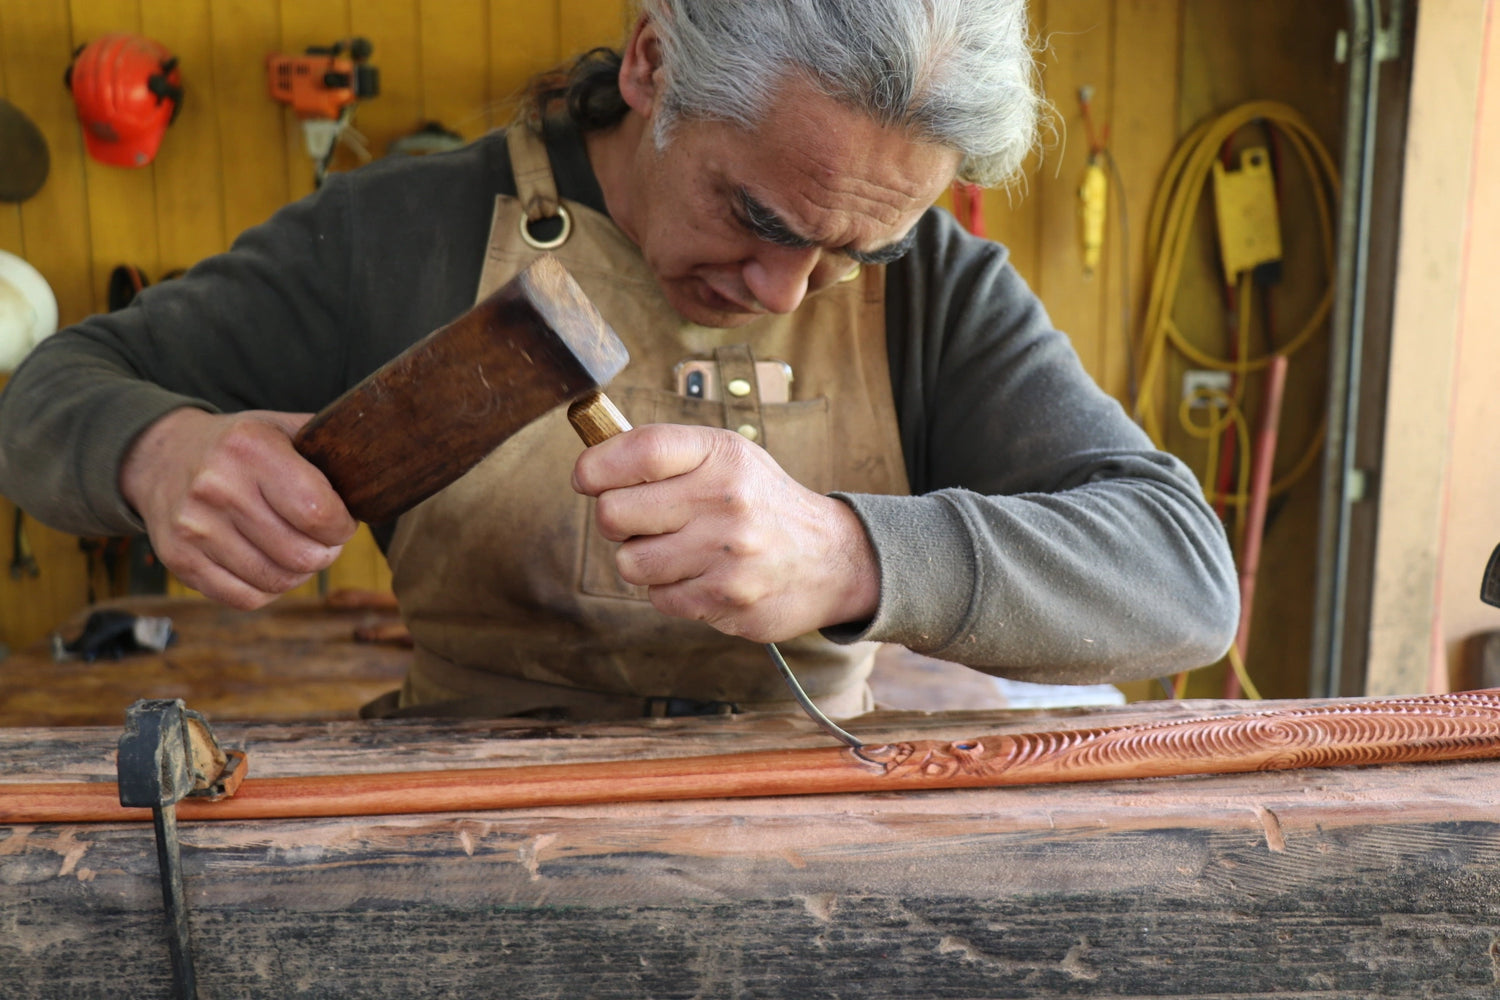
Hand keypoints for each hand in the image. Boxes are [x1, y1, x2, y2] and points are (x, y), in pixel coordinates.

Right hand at [119, 408, 356, 608]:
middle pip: (301, 554)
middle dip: (327, 553)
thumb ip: (326, 446)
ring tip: (301, 553)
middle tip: (326, 542)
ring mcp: (194, 527)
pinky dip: (269, 591)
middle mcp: (217, 488)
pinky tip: (272, 567)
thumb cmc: (238, 447)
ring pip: (276, 581)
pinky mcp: (179, 560)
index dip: (342, 527)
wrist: (159, 458)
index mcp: (250, 449)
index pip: (317, 511)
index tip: (343, 522)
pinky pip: (245, 598)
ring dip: (301, 574)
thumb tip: (378, 470)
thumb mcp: (279, 427)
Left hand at [571, 424, 879, 641]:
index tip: (586, 478)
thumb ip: (667, 456)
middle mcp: (726, 500)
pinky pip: (659, 598)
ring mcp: (727, 554)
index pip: (638, 451)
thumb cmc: (762, 503)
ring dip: (643, 560)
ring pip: (630, 563)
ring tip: (679, 550)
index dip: (595, 466)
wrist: (831, 558)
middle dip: (615, 520)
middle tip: (640, 521)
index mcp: (722, 455)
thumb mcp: (729, 458)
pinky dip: (671, 590)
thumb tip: (591, 467)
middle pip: (614, 513)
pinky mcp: (727, 600)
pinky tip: (702, 576)